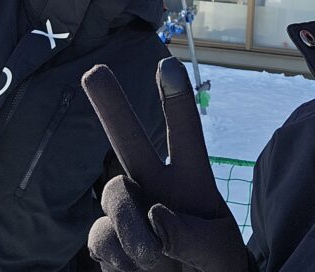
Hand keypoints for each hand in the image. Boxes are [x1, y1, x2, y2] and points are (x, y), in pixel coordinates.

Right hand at [83, 58, 249, 271]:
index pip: (185, 135)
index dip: (176, 100)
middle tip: (94, 71)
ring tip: (152, 256)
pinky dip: (119, 257)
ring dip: (129, 228)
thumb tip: (155, 217)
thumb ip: (194, 236)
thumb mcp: (220, 255)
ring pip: (113, 196)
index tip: (168, 63)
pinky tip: (136, 268)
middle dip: (111, 105)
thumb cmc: (214, 268)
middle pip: (129, 140)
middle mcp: (155, 186)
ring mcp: (128, 211)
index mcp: (192, 182)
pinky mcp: (107, 240)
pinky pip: (101, 238)